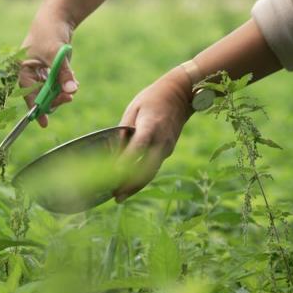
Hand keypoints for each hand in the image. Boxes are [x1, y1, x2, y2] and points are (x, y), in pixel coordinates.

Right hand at [19, 12, 79, 127]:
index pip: (28, 94)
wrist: (57, 18)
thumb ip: (64, 73)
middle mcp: (30, 75)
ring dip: (63, 93)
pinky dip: (67, 86)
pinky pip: (58, 86)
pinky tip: (74, 82)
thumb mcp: (57, 54)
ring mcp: (41, 74)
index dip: (36, 109)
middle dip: (55, 99)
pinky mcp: (51, 72)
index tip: (44, 123)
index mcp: (23, 71)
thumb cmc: (50, 33)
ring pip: (51, 93)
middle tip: (69, 98)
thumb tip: (72, 91)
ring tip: (74, 87)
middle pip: (41, 97)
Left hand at [113, 67, 194, 202]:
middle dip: (131, 185)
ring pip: (151, 172)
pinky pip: (154, 166)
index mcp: (150, 126)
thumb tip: (112, 153)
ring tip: (119, 196)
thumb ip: (123, 132)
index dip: (125, 163)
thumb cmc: (151, 99)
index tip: (111, 176)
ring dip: (136, 186)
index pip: (137, 148)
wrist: (181, 95)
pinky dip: (142, 177)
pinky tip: (128, 184)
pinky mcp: (168, 150)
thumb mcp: (133, 109)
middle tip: (115, 196)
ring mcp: (167, 147)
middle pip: (146, 169)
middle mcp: (161, 140)